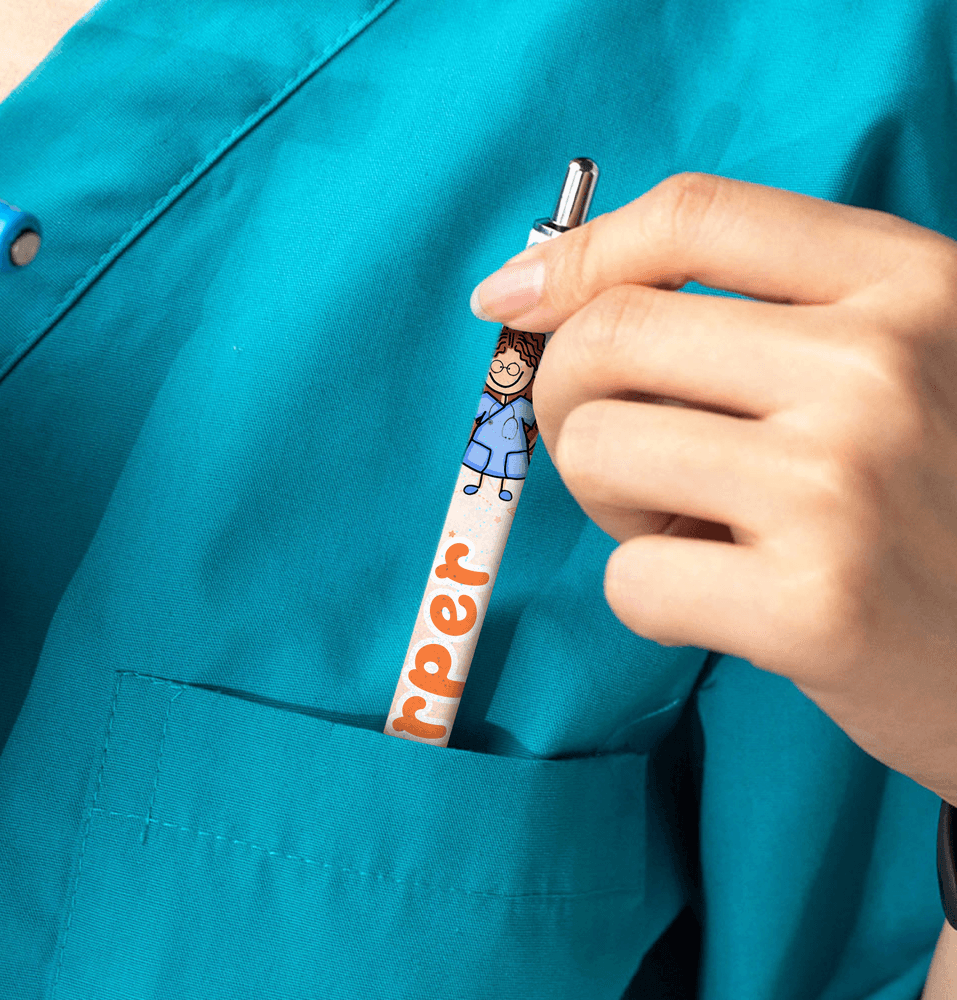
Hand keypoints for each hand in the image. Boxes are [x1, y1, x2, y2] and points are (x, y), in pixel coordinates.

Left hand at [469, 172, 956, 806]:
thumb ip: (771, 315)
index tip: (507, 299)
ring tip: (702, 533)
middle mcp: (878, 366)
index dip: (577, 255)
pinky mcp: (815, 607)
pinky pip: (629, 580)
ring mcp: (842, 485)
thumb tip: (555, 296)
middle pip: (608, 337)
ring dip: (616, 506)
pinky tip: (731, 608)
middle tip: (628, 460)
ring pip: (594, 451)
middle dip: (570, 403)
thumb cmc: (940, 505)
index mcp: (910, 284)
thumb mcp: (905, 365)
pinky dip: (653, 600)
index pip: (697, 216)